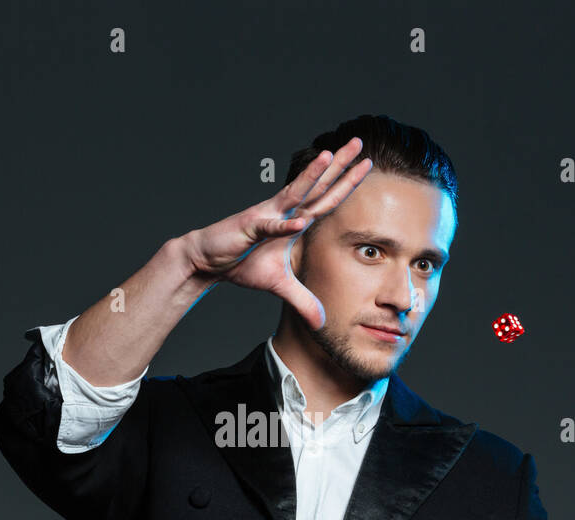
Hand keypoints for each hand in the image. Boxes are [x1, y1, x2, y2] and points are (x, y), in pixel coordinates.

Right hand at [179, 136, 372, 329]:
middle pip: (317, 185)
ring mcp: (267, 216)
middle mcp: (283, 211)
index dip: (346, 181)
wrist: (208, 260)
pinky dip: (284, 225)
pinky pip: (269, 226)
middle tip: (358, 142)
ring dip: (312, 176)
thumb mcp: (279, 285)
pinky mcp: (249, 228)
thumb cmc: (242, 264)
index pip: (326, 198)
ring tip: (330, 156)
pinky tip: (299, 221)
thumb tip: (321, 322)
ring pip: (294, 193)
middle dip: (338, 164)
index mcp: (293, 219)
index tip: (366, 163)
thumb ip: (303, 300)